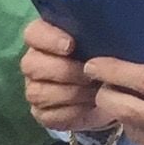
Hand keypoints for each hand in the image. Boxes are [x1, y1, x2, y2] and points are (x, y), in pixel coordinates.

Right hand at [20, 18, 112, 134]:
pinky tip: (89, 106)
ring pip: (38, 92)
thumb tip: (105, 30)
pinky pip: (48, 114)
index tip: (70, 45)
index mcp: (44, 39)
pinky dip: (71, 111)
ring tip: (94, 91)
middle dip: (63, 70)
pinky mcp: (41, 113)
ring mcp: (34, 89)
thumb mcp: (104, 40)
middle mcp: (33, 63)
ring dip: (70, 92)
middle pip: (31, 65)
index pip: (33, 34)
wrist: (112, 91)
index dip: (48, 39)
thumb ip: (96, 33)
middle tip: (90, 74)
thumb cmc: (105, 58)